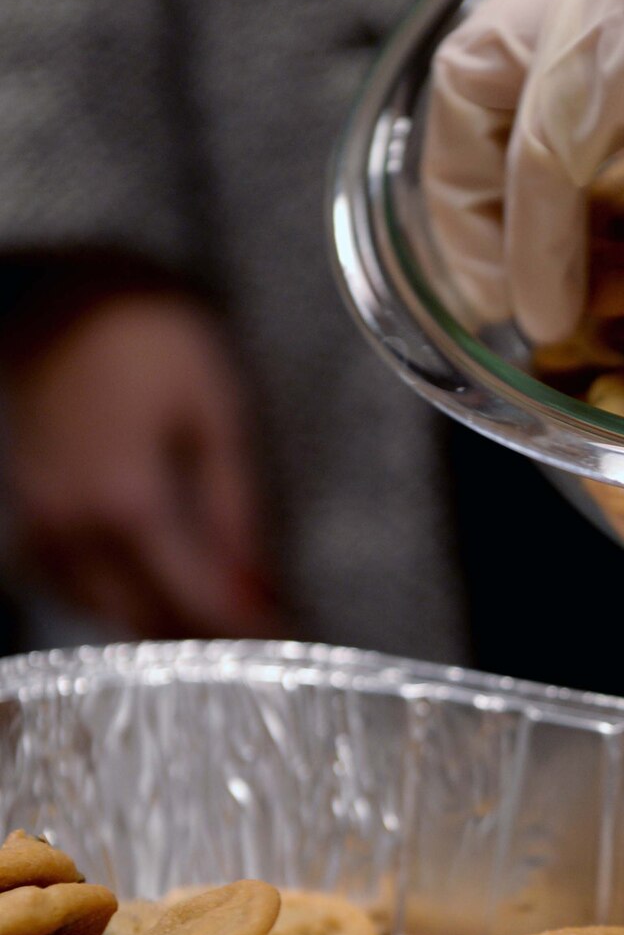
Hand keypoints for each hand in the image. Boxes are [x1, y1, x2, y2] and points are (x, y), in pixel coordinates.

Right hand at [2, 289, 282, 638]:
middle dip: (207, 637)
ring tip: (213, 615)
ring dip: (159, 624)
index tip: (286, 635)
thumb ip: (234, 507)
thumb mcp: (213, 408)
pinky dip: (114, 600)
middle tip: (258, 635)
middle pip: (147, 621)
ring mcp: (41, 526)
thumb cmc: (144, 337)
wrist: (51, 296)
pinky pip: (71, 586)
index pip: (197, 600)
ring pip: (104, 612)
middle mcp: (74, 530)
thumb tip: (257, 586)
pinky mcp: (25, 514)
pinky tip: (149, 588)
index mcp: (128, 504)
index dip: (247, 629)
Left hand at [424, 0, 623, 345]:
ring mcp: (594, 29)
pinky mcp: (593, 76)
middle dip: (472, 172)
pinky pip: (534, 183)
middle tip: (488, 270)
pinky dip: (530, 254)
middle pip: (489, 66)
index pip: (579, 56)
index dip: (556, 134)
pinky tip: (545, 319)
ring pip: (477, 113)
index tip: (573, 218)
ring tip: (492, 306)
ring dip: (471, 213)